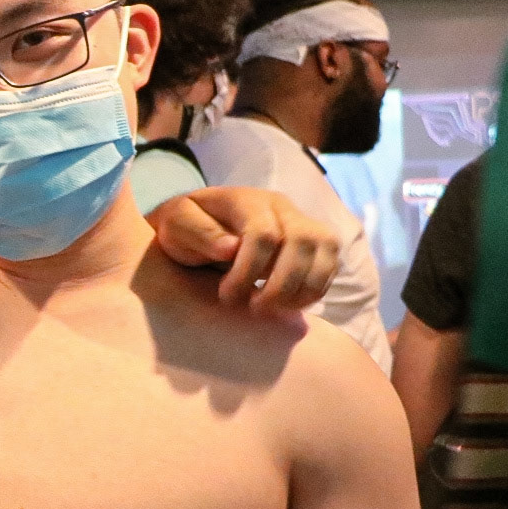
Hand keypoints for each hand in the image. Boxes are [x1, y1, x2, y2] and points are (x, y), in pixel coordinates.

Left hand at [150, 186, 340, 311]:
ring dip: (303, 288)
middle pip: (302, 240)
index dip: (248, 271)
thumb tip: (232, 248)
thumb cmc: (183, 227)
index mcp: (245, 199)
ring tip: (272, 308)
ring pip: (325, 249)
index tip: (226, 296)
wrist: (196, 225)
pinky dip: (315, 289)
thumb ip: (200, 233)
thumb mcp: (176, 225)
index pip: (263, 233)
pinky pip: (331, 263)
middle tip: (255, 308)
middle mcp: (279, 206)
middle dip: (281, 284)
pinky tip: (288, 305)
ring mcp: (300, 221)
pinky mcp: (312, 242)